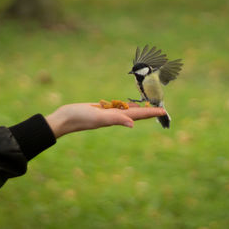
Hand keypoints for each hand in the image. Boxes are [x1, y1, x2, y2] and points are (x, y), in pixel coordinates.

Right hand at [45, 102, 165, 138]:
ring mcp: (107, 113)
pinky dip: (125, 105)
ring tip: (149, 106)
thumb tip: (133, 124)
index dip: (151, 113)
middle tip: (161, 108)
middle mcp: (114, 117)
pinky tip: (128, 104)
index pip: (138, 115)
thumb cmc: (80, 118)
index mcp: (116, 118)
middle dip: (149, 111)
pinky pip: (117, 107)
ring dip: (139, 108)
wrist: (64, 118)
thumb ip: (116, 119)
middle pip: (136, 113)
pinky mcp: (100, 109)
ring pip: (127, 110)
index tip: (164, 111)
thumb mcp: (99, 118)